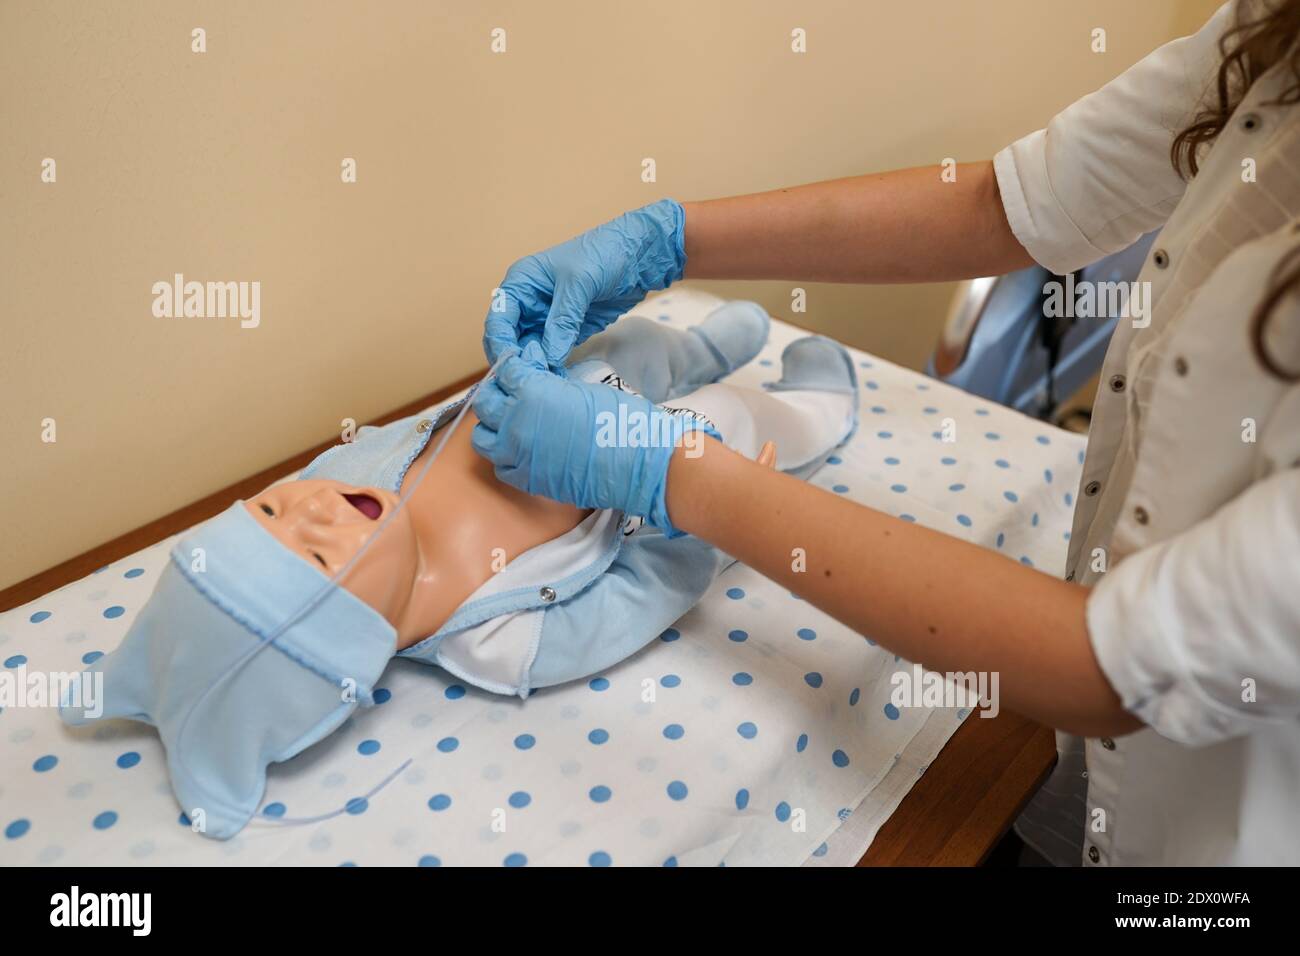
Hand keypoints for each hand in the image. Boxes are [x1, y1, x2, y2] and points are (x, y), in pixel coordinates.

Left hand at [471, 342, 714, 535]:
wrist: (636, 464)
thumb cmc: (618, 420)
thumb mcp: (580, 388)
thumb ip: (549, 384)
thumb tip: (536, 378)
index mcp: (531, 393)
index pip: (505, 371)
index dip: (514, 366)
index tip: (524, 366)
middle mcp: (515, 423)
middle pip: (484, 403)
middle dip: (497, 393)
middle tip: (514, 392)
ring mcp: (517, 455)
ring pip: (481, 437)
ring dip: (493, 426)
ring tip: (512, 422)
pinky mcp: (526, 480)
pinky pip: (500, 465)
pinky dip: (506, 455)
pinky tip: (524, 449)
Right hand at [482, 199, 686, 367]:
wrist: (639, 256)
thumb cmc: (605, 254)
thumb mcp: (579, 285)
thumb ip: (561, 321)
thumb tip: (547, 358)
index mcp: (522, 282)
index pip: (499, 318)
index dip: (500, 342)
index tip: (510, 365)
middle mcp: (528, 302)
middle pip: (509, 338)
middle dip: (516, 358)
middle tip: (528, 380)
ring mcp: (546, 318)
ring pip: (529, 349)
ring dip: (534, 366)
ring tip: (544, 383)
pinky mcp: (566, 331)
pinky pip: (551, 353)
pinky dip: (552, 366)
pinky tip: (556, 378)